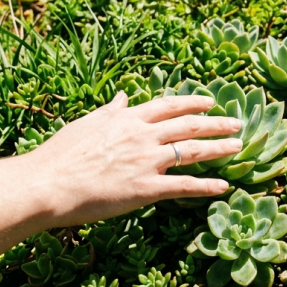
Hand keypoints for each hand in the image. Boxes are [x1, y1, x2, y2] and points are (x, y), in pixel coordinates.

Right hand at [23, 92, 243, 226]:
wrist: (47, 183)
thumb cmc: (61, 155)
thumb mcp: (87, 124)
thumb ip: (111, 111)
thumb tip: (123, 97)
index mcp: (128, 119)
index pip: (169, 105)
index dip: (193, 102)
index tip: (210, 102)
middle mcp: (143, 136)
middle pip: (189, 126)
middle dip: (216, 123)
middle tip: (237, 122)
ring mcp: (147, 162)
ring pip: (193, 151)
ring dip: (219, 148)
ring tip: (238, 146)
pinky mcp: (146, 189)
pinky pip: (183, 186)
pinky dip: (206, 186)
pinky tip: (224, 186)